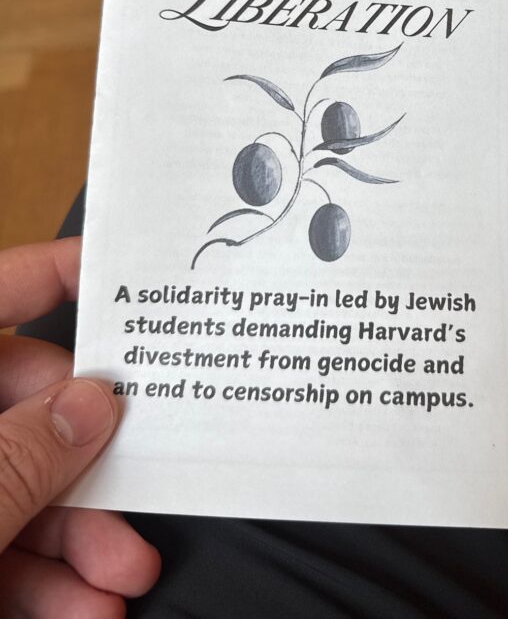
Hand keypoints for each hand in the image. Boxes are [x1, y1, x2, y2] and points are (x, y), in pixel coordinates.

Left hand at [0, 239, 159, 615]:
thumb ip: (19, 457)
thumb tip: (92, 406)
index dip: (57, 273)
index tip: (129, 279)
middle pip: (26, 405)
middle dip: (90, 465)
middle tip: (135, 497)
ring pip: (21, 484)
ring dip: (80, 538)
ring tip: (120, 580)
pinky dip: (43, 580)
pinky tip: (82, 609)